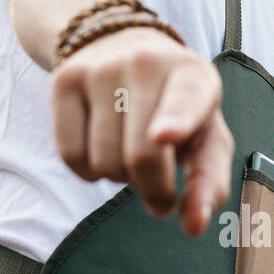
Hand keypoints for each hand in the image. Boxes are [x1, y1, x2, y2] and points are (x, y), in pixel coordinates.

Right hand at [50, 28, 233, 233]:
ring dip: (120, 178)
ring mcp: (100, 69)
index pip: (186, 101)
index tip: (163, 136)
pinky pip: (71, 156)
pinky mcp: (63, 81)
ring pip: (104, 162)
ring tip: (131, 154)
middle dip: (154, 191)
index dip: (176, 122)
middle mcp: (146, 63)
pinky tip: (102, 149)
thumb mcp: (205, 136)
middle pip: (141, 156)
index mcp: (193, 76)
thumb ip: (209, 183)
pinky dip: (89, 171)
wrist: (121, 46)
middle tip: (161, 195)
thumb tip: (193, 227)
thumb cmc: (176, 109)